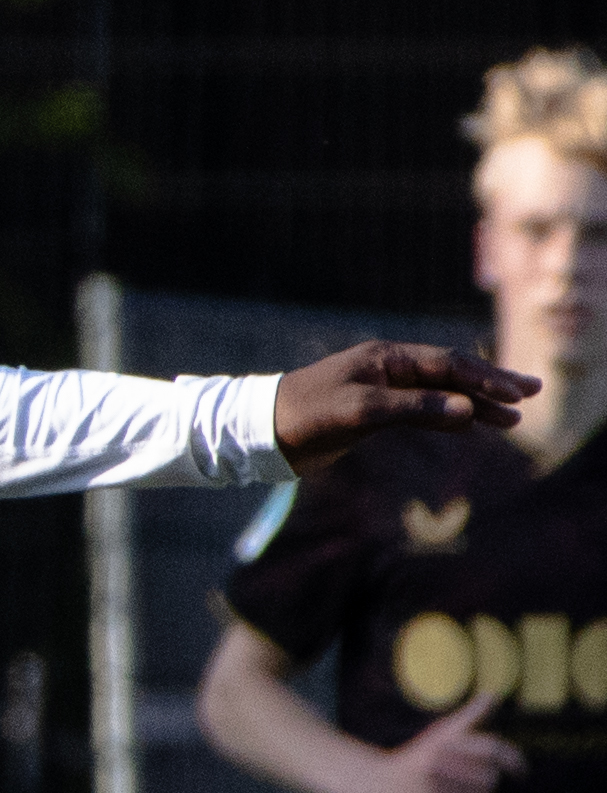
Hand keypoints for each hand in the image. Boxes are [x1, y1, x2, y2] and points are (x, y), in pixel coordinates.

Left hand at [273, 342, 533, 472]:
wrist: (261, 432)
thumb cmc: (305, 415)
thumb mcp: (360, 412)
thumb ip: (413, 409)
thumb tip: (465, 410)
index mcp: (387, 359)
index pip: (449, 365)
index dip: (485, 379)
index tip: (516, 393)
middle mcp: (389, 369)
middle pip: (452, 375)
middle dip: (491, 386)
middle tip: (531, 395)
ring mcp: (383, 390)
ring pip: (440, 395)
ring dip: (475, 406)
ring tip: (511, 419)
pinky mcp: (373, 413)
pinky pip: (422, 412)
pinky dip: (448, 418)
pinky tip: (469, 425)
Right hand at [353, 687, 523, 792]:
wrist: (371, 784)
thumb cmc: (413, 759)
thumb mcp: (439, 735)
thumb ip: (469, 717)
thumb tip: (493, 694)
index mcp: (444, 743)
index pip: (493, 750)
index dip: (513, 761)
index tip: (521, 773)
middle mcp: (438, 765)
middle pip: (488, 782)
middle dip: (479, 787)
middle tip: (458, 786)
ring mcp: (429, 791)